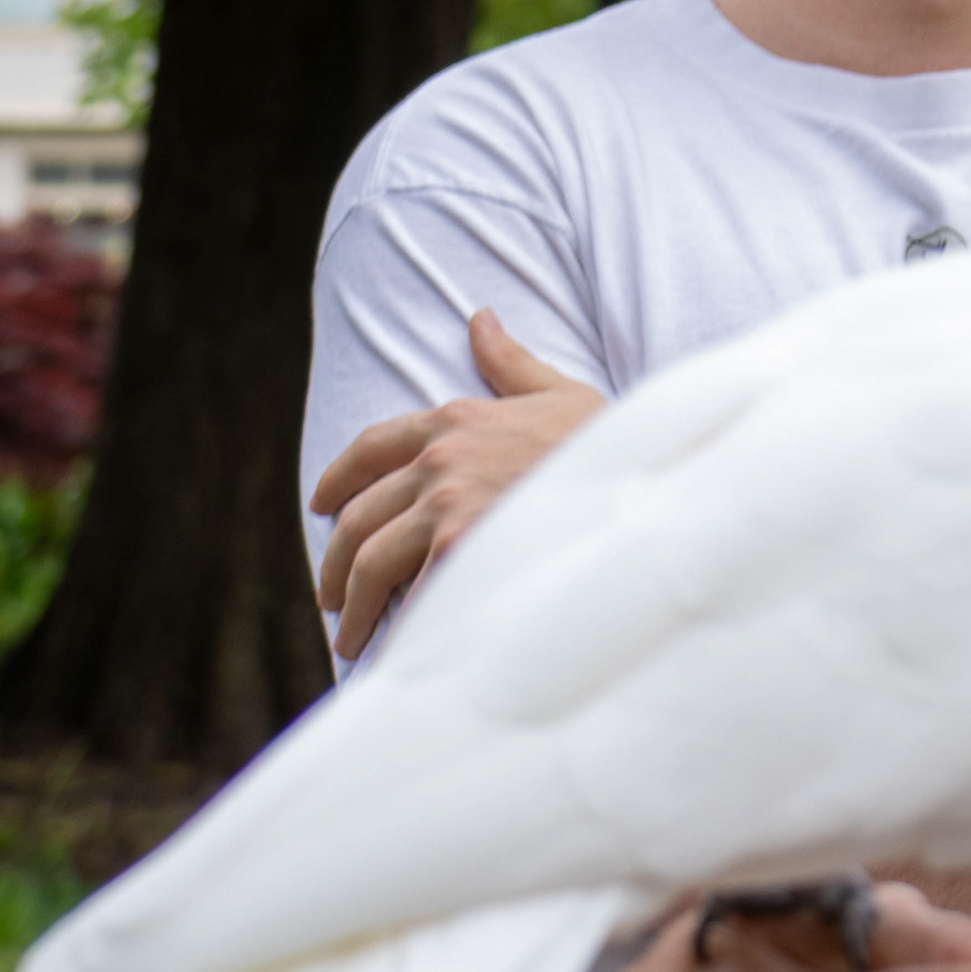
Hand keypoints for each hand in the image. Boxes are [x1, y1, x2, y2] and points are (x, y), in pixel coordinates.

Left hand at [311, 309, 603, 658]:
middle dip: (336, 564)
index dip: (338, 480)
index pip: (369, 449)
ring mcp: (448, 509)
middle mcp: (439, 462)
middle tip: (333, 598)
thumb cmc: (611, 442)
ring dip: (353, 607)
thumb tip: (479, 318)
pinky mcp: (463, 554)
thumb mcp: (560, 391)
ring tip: (350, 637)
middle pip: (357, 518)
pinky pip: (410, 600)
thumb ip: (509, 362)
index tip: (322, 507)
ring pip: (370, 563)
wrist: (647, 480)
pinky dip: (397, 632)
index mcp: (453, 420)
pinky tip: (394, 653)